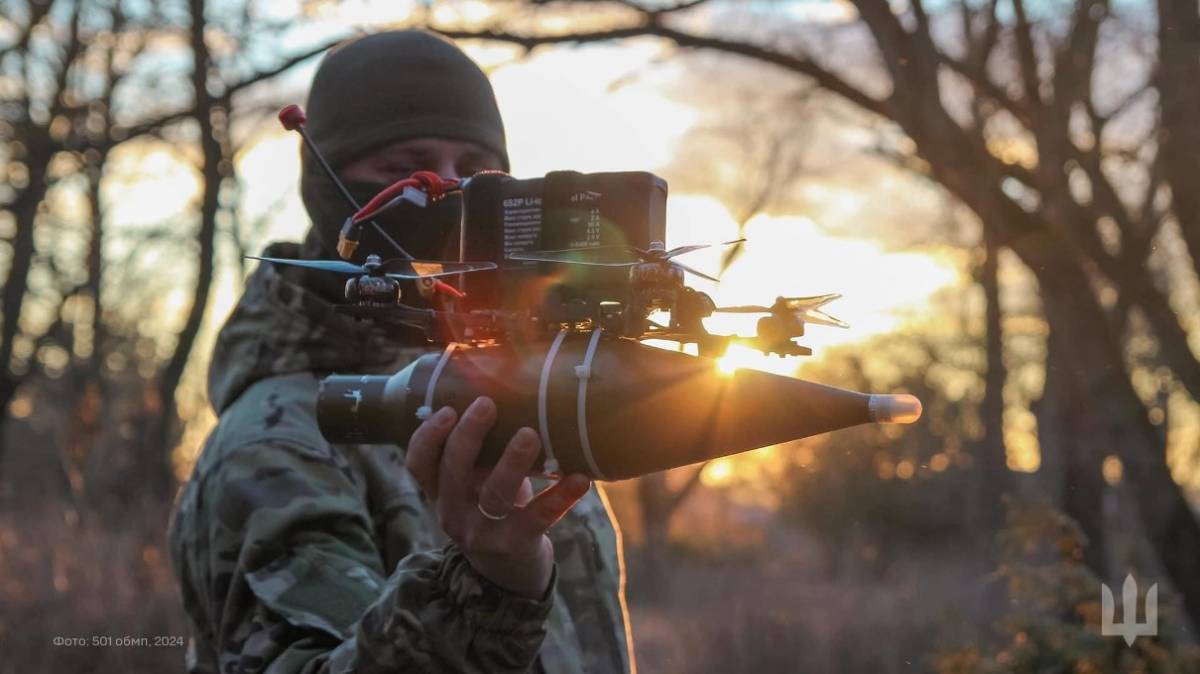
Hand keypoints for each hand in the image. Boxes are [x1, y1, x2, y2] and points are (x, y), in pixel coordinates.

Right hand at [405, 396, 591, 599]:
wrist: (510, 574)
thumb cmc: (495, 509)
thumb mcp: (476, 484)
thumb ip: (480, 452)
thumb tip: (503, 385)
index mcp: (441, 493)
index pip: (418, 464)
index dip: (427, 437)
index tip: (446, 409)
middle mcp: (454, 513)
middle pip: (452, 472)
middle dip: (468, 436)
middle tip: (487, 404)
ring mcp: (484, 533)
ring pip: (494, 495)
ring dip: (511, 462)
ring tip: (530, 435)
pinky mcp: (517, 545)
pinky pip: (538, 518)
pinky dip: (560, 496)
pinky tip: (581, 478)